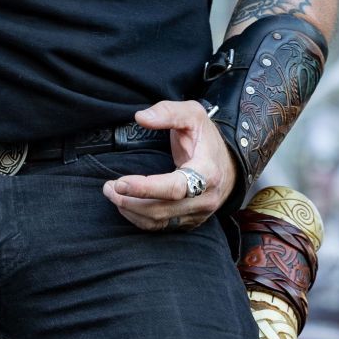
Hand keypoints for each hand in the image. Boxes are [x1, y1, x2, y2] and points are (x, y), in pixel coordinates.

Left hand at [101, 99, 236, 232]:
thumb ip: (167, 112)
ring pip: (160, 221)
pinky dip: (140, 219)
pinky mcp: (190, 221)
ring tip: (112, 194)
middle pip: (162, 209)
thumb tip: (140, 118)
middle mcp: (205, 198)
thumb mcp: (193, 114)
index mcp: (207, 172)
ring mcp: (198, 213)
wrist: (230, 164)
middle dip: (130, 201)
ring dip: (131, 211)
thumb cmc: (207, 138)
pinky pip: (162, 226)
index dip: (145, 188)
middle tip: (108, 188)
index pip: (174, 188)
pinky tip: (126, 205)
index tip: (120, 182)